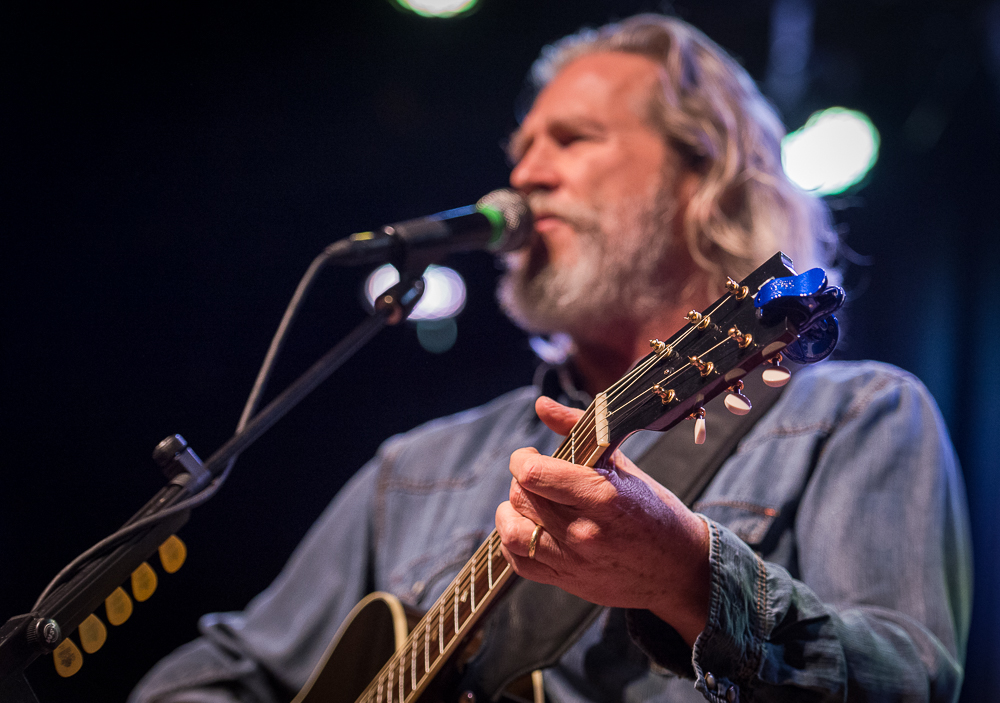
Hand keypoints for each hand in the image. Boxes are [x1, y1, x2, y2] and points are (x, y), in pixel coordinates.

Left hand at [495, 396, 710, 645]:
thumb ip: (578, 431)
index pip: (534, 474)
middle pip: (522, 497)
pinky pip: (519, 562)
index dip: (522, 458)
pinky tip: (529, 528)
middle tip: (537, 477)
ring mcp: (574, 561)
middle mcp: (584, 531)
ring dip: (511, 511)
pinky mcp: (567, 582)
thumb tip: (541, 404)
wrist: (680, 570)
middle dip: (521, 480)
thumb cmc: (654, 512)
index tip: (529, 455)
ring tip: (527, 502)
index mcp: (602, 496)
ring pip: (513, 531)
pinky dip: (513, 542)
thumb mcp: (623, 466)